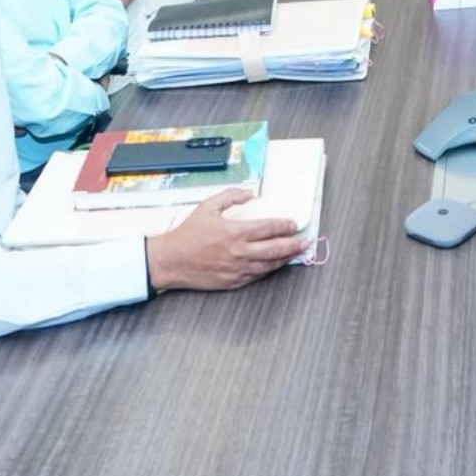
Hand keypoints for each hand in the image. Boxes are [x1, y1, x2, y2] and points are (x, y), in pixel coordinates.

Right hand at [146, 189, 308, 291]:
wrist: (170, 260)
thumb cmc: (188, 234)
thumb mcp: (208, 206)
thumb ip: (231, 196)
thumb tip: (250, 193)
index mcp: (235, 232)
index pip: (269, 228)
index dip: (285, 226)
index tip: (292, 224)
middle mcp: (239, 252)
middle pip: (276, 249)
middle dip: (294, 244)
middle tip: (305, 241)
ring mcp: (237, 269)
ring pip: (269, 265)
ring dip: (286, 259)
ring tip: (296, 253)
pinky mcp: (232, 282)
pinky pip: (257, 276)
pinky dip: (269, 270)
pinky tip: (275, 265)